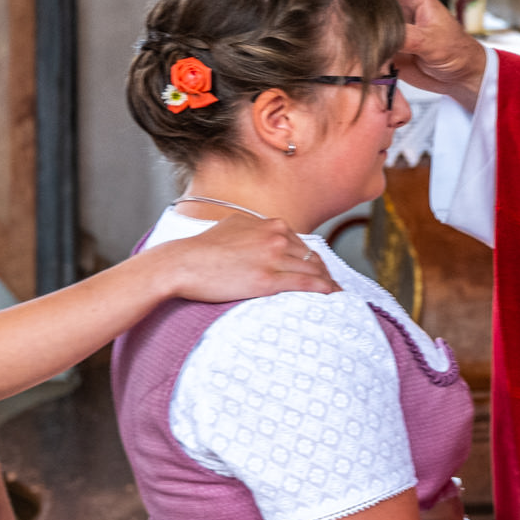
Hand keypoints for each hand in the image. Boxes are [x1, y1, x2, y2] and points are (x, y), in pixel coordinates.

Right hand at [150, 213, 335, 300]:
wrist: (183, 263)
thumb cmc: (203, 249)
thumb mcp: (233, 226)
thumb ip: (254, 229)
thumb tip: (265, 232)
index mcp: (270, 224)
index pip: (302, 244)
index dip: (314, 259)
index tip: (320, 270)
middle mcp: (276, 237)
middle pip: (312, 257)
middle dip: (325, 272)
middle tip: (334, 285)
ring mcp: (273, 257)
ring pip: (312, 270)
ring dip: (328, 283)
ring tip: (336, 293)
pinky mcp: (268, 279)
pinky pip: (305, 284)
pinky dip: (323, 289)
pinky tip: (332, 295)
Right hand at [310, 0, 488, 103]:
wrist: (461, 77)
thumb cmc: (456, 52)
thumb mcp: (434, 42)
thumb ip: (409, 36)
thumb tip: (384, 34)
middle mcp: (400, 7)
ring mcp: (391, 25)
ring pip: (361, 8)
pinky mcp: (387, 44)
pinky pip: (363, 33)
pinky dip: (346, 28)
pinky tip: (325, 23)